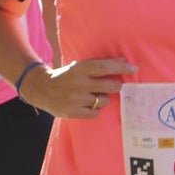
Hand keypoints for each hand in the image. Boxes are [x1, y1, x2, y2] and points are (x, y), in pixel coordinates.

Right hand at [19, 58, 134, 118]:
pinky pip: (95, 113)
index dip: (121, 67)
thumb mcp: (77, 67)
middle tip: (115, 85)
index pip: (105, 67)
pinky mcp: (73, 112)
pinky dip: (94, 109)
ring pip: (104, 100)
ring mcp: (76, 99)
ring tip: (93, 96)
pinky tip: (87, 105)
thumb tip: (121, 61)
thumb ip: (97, 66)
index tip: (133, 68)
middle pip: (110, 85)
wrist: (41, 88)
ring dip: (103, 98)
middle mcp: (79, 83)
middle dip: (116, 85)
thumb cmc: (65, 76)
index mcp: (79, 69)